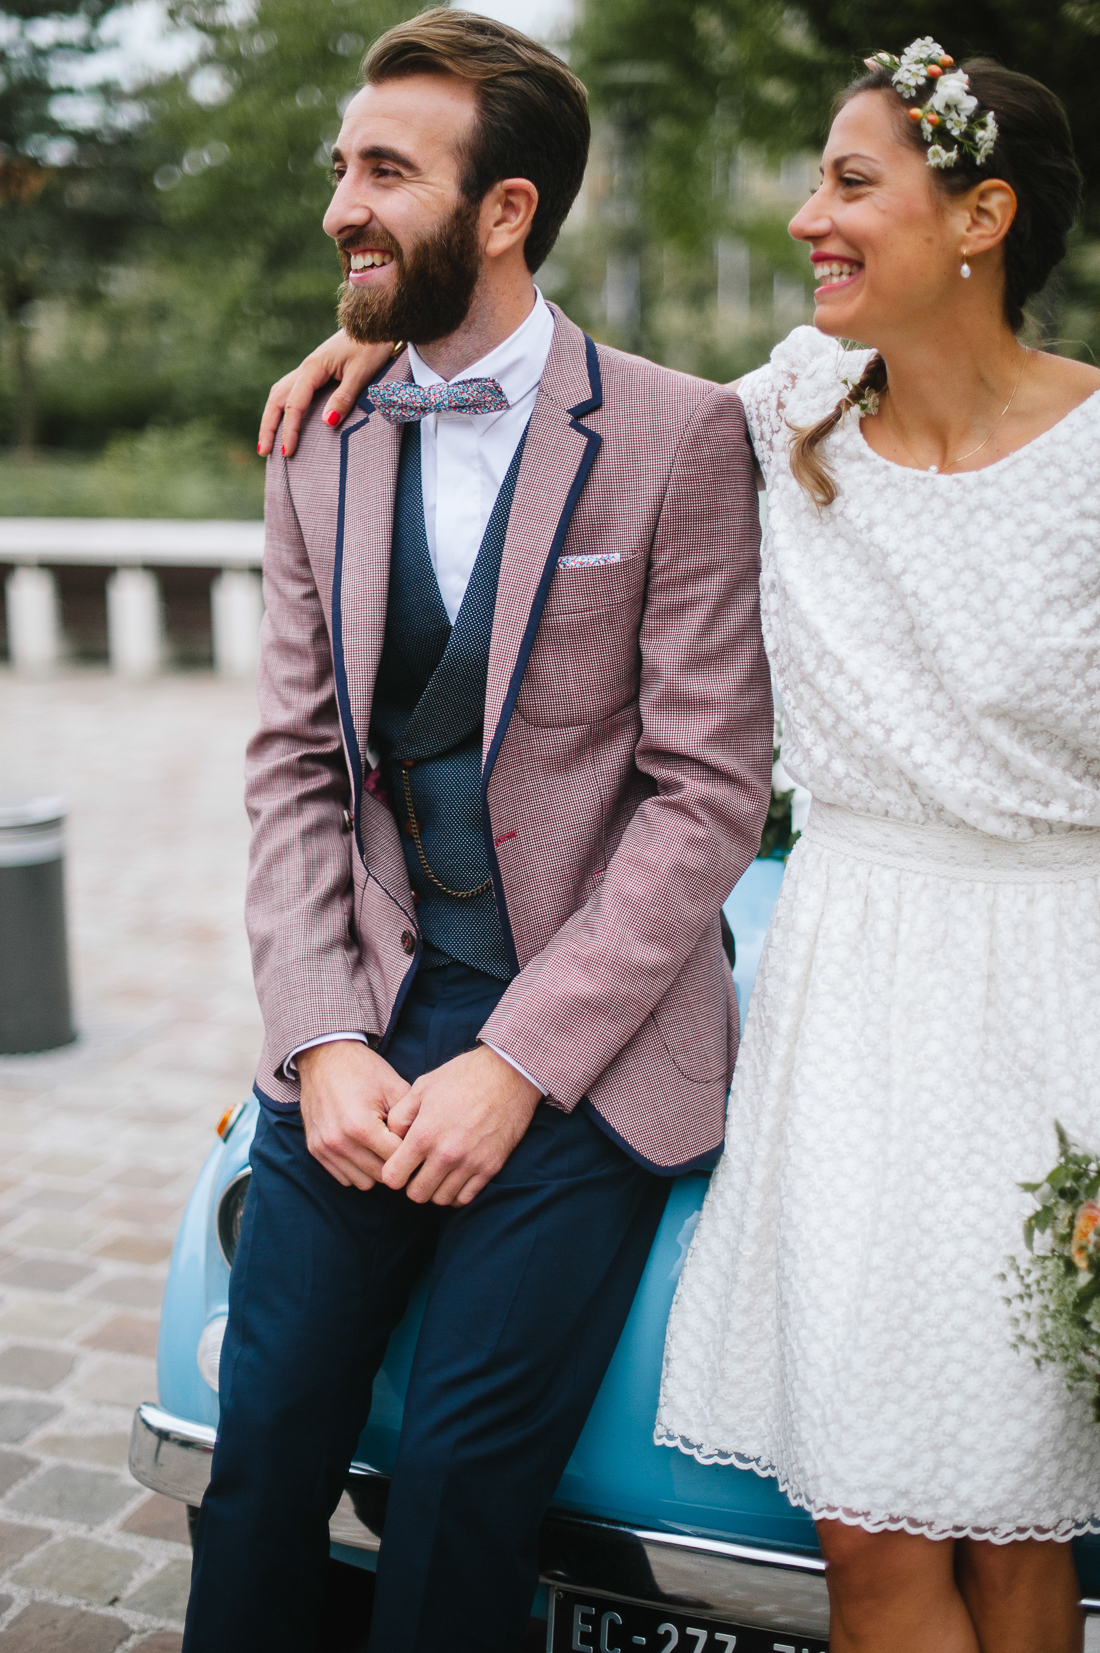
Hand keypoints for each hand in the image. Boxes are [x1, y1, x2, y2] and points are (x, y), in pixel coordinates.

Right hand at [258, 332, 395, 458]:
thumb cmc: (371, 347)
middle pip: (277, 399)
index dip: (289, 430)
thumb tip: (327, 423)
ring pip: (280, 394)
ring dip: (271, 418)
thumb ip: (344, 397)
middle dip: (268, 426)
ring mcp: (308, 369)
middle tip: (263, 452)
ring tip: (267, 442)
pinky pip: (290, 392)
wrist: (375, 324)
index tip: (287, 452)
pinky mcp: (315, 371)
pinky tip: (283, 420)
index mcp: (313, 368)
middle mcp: (305, 368)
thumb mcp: (361, 373)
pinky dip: (281, 408)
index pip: (294, 405)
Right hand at [298, 1039, 410, 1189]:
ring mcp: (324, 1148)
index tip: (419, 1145)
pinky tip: (366, 1150)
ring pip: (363, 1182)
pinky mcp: (315, 1150)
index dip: (412, 1153)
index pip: (397, 1160)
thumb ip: (411, 1119)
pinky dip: (358, 1169)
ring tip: (383, 1148)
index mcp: (361, 1127)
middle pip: (381, 1176)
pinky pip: (344, 1177)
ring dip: (376, 1170)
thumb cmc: (363, 1070)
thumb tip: (424, 1146)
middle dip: (396, 1164)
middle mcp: (339, 1142)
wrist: (324, 1057)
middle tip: (403, 1148)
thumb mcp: (394, 1087)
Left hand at [381, 1046, 541, 1207]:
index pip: (394, 1178)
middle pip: (416, 1194)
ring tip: (437, 1171)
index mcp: (424, 1134)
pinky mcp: (490, 1167)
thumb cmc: (462, 1076)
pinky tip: (455, 1176)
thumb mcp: (422, 1087)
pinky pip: (465, 1198)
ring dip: (435, 1189)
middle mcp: (446, 1154)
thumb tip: (391, 1139)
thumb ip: (400, 1116)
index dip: (393, 1173)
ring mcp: (470, 1163)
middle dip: (412, 1184)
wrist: (509, 1074)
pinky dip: (456, 1193)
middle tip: (418, 1169)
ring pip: (440, 1200)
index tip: (400, 1164)